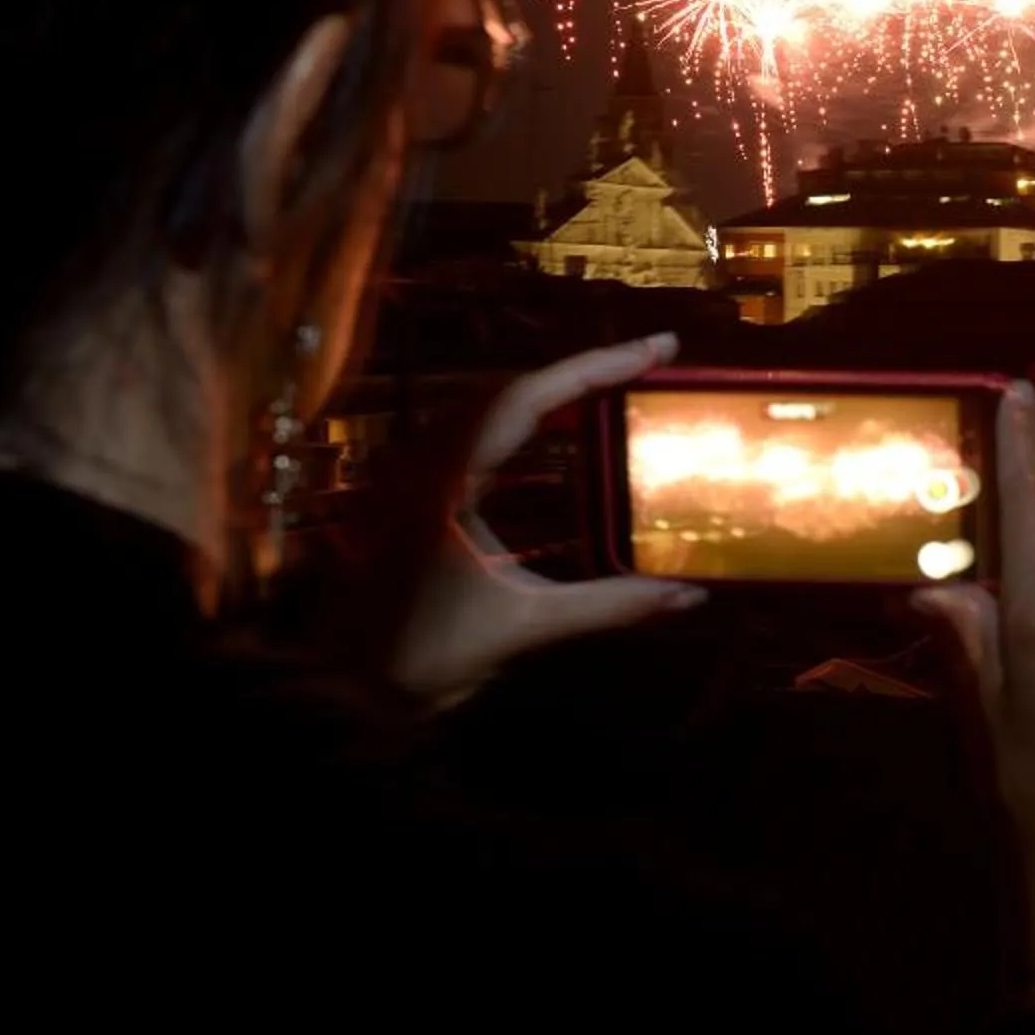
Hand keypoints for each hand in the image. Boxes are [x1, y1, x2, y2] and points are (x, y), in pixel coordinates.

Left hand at [386, 332, 704, 705]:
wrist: (344, 688)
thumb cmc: (421, 654)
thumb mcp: (524, 627)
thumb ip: (609, 605)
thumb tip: (690, 596)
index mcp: (446, 477)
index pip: (530, 396)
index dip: (597, 365)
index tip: (657, 346)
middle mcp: (424, 459)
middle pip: (511, 388)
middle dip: (582, 369)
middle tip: (647, 360)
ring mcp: (410, 472)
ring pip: (487, 406)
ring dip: (550, 392)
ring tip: (611, 385)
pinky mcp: (409, 493)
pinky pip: (472, 433)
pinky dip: (522, 421)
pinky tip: (553, 433)